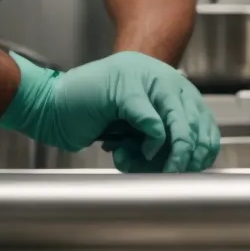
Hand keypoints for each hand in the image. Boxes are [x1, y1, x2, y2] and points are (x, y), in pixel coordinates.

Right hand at [0, 52, 219, 172]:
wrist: (48, 106)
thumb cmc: (85, 117)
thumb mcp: (132, 128)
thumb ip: (159, 136)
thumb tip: (188, 162)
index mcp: (164, 83)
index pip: (201, 118)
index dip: (201, 148)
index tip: (190, 170)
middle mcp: (158, 76)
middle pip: (194, 121)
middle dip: (187, 156)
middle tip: (172, 174)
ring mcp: (143, 77)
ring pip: (179, 122)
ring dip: (170, 154)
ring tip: (150, 166)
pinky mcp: (125, 87)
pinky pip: (153, 122)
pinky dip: (149, 144)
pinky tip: (128, 150)